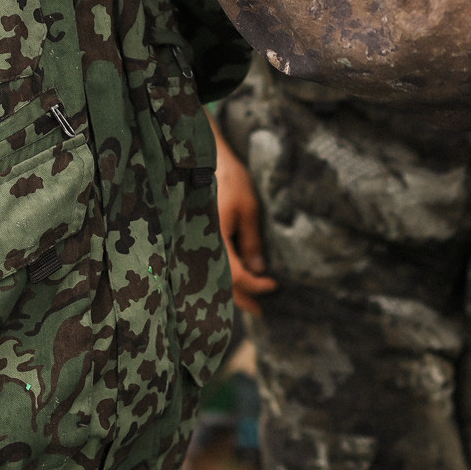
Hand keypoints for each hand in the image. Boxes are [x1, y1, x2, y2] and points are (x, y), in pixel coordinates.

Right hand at [212, 112, 275, 314]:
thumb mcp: (248, 208)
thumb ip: (252, 241)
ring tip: (250, 302)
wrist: (205, 158)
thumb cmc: (229, 179)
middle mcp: (201, 244)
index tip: (274, 287)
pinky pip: (211, 263)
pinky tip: (236, 278)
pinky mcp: (198, 236)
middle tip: (261, 311)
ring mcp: (197, 242)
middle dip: (241, 297)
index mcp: (213, 239)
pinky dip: (224, 275)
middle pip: (220, 282)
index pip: (234, 275)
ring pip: (214, 275)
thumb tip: (258, 270)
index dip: (254, 286)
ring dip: (232, 290)